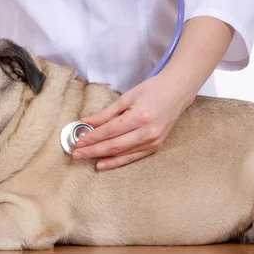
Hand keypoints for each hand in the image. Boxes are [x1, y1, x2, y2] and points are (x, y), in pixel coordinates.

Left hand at [72, 74, 194, 169]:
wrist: (178, 92)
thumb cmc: (153, 90)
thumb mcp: (127, 97)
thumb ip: (106, 113)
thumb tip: (86, 123)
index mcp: (139, 117)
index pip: (109, 131)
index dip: (92, 138)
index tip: (78, 141)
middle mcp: (147, 132)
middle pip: (114, 146)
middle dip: (92, 150)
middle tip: (76, 153)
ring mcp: (153, 141)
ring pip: (122, 154)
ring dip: (102, 157)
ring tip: (85, 158)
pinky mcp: (156, 146)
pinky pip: (133, 157)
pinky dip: (117, 161)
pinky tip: (103, 163)